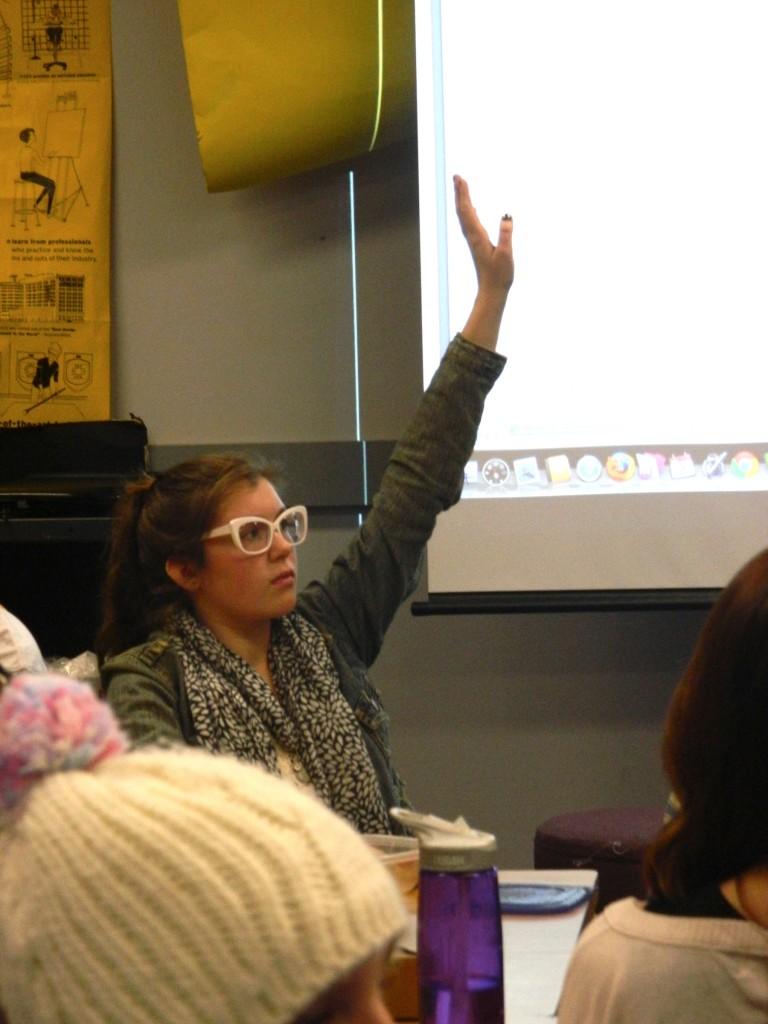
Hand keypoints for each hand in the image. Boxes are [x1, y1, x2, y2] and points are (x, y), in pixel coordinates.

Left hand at [454, 175, 513, 350]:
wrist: (491, 292)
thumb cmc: (499, 275)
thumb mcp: (506, 255)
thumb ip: (506, 235)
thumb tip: (507, 216)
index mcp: (477, 236)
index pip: (467, 210)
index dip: (463, 194)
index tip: (459, 179)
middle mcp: (472, 237)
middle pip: (462, 210)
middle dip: (459, 192)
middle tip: (456, 176)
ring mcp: (473, 241)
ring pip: (464, 216)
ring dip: (462, 200)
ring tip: (461, 186)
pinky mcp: (477, 245)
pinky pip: (469, 223)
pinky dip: (467, 211)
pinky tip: (470, 208)